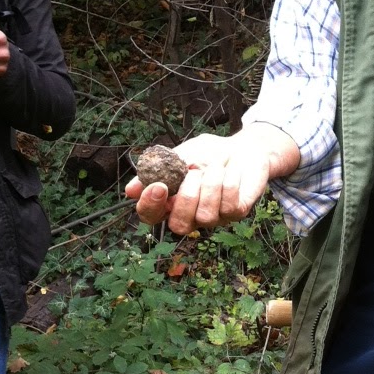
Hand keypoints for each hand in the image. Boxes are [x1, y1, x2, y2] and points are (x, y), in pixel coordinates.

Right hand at [124, 125, 299, 234]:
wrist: (242, 147)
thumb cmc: (207, 153)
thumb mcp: (180, 156)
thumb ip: (158, 171)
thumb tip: (131, 191)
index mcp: (170, 201)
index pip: (150, 216)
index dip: (150, 206)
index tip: (158, 186)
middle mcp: (190, 215)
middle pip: (178, 226)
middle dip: (185, 200)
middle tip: (193, 174)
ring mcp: (214, 217)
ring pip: (205, 217)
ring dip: (210, 185)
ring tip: (215, 165)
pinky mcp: (236, 213)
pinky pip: (229, 206)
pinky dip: (229, 183)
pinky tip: (230, 170)